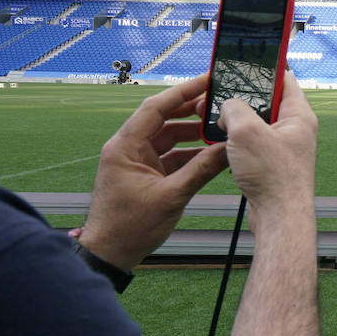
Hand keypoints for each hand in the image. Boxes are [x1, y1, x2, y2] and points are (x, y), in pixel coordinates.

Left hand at [80, 75, 229, 268]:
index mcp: (125, 146)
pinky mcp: (144, 175)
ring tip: (219, 130)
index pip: (156, 107)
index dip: (183, 92)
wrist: (110, 254)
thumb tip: (227, 150)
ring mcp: (136, 161)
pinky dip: (189, 155)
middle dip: (191, 111)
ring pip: (168, 138)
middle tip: (219, 103)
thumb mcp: (171, 197)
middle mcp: (128, 148)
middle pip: (163, 119)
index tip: (207, 80)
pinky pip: (169, 156)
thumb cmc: (129, 227)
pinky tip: (210, 155)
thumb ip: (200, 170)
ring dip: (193, 135)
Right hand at [220, 72, 317, 226]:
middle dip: (242, 97)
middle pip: (267, 101)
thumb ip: (234, 108)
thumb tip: (226, 107)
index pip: (284, 78)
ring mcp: (284, 148)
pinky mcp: (272, 164)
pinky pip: (252, 143)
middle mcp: (295, 130)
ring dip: (236, 121)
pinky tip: (222, 143)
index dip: (265, 67)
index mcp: (298, 115)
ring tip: (216, 118)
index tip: (247, 59)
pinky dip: (237, 140)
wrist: (278, 218)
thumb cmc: (273, 178)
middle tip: (221, 93)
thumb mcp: (246, 131)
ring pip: (257, 124)